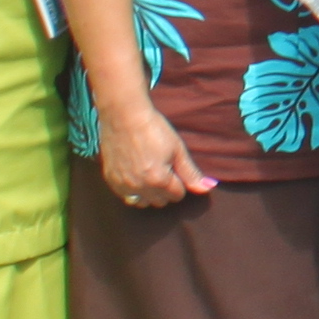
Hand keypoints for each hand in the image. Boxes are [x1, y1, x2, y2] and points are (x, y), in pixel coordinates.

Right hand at [98, 101, 214, 210]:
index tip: (175, 168)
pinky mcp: (110, 180)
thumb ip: (191, 173)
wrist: (124, 116)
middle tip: (163, 170)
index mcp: (158, 180)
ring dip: (149, 194)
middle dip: (166, 190)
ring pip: (142, 202)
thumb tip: (208, 189)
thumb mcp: (177, 149)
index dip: (180, 182)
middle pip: (160, 202)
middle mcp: (139, 187)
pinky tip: (136, 175)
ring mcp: (122, 185)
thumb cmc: (154, 129)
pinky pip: (126, 196)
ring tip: (150, 174)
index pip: (177, 195)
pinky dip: (133, 190)